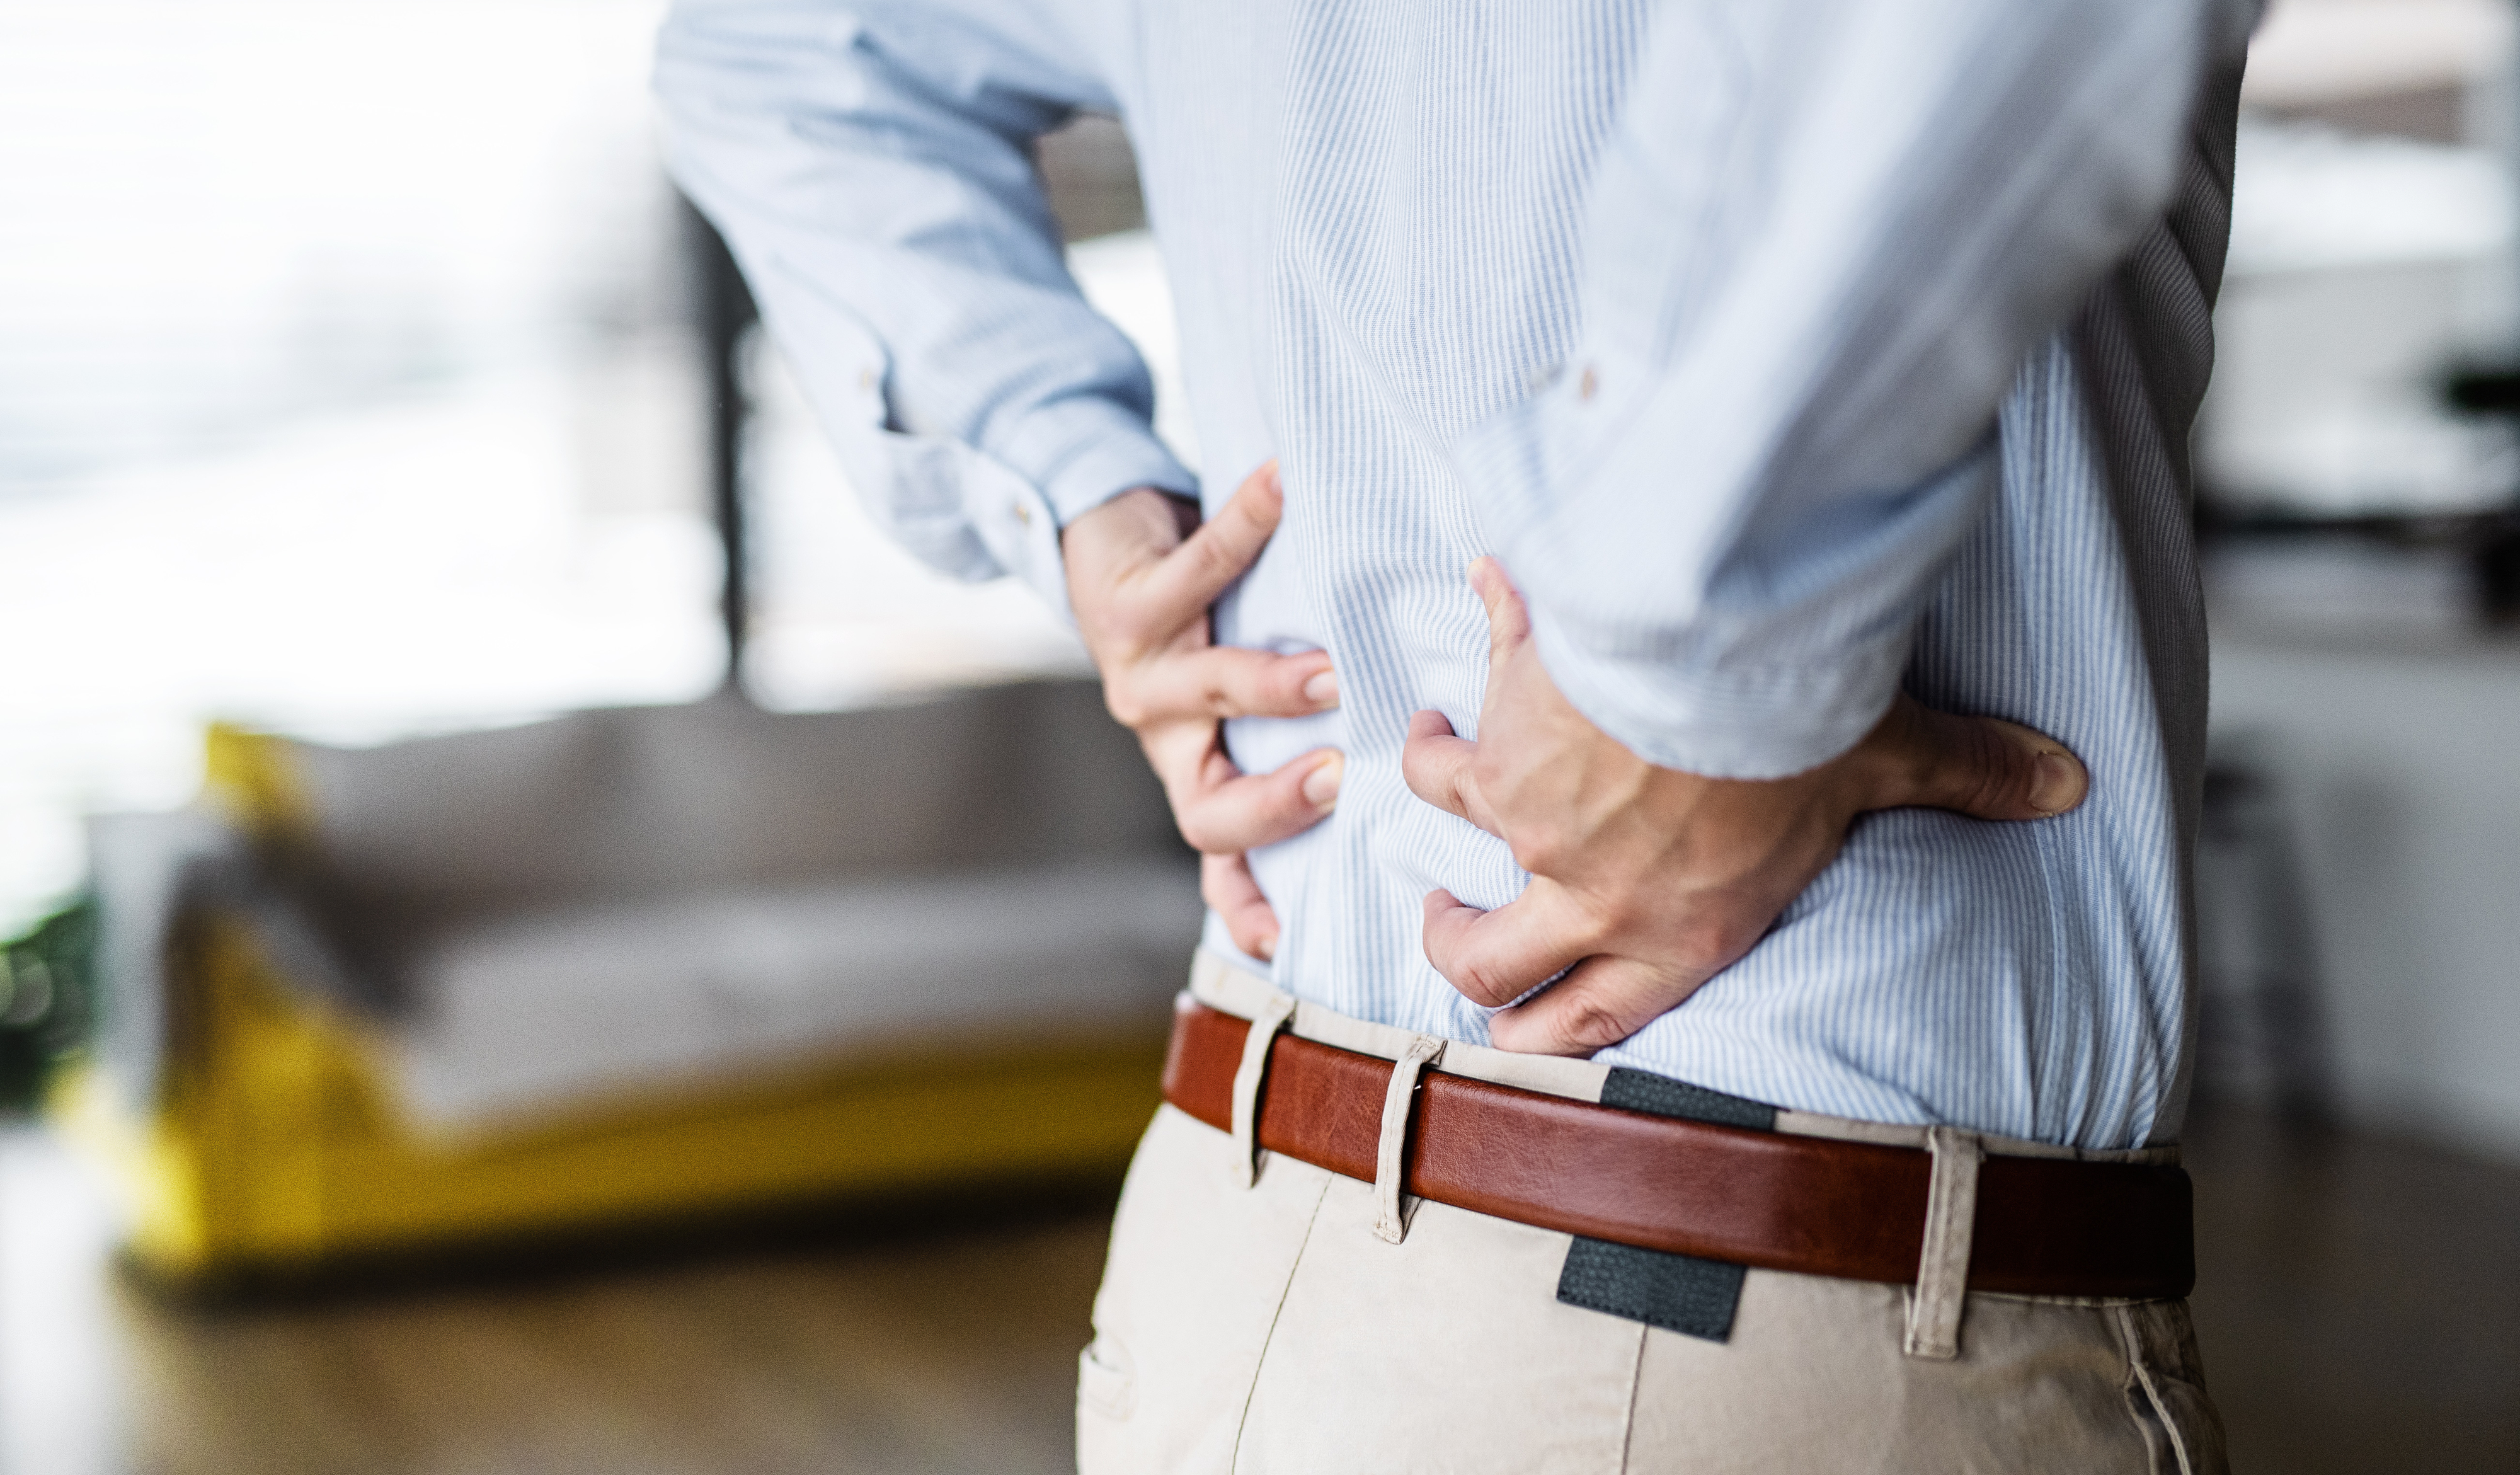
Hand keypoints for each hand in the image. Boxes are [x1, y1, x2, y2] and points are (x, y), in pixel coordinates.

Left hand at [1063, 461, 1338, 960]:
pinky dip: (1247, 527)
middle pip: (1206, 809)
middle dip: (1273, 804)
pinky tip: (1286, 486)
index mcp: (1197, 768)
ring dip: (1272, 686)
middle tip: (1341, 778)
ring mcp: (1142, 675)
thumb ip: (1311, 723)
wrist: (1105, 533)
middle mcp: (1167, 738)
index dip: (1246, 903)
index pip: (1221, 858)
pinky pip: (1196, 570)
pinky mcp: (1126, 604)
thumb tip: (1423, 748)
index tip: (1289, 941)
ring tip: (1334, 671)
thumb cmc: (1206, 614)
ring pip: (1208, 693)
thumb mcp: (1248, 687)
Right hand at [1402, 558, 2088, 1054]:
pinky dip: (1444, 707)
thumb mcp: (1894, 752)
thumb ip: (1970, 775)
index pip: (1591, 1028)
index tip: (1513, 1022)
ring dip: (1440, 805)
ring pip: (1453, 856)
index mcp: (1687, 935)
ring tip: (1440, 754)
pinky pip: (1446, 748)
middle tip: (1451, 927)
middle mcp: (1600, 903)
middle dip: (1460, 958)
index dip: (1541, 1038)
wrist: (1714, 654)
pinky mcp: (1499, 761)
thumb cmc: (1804, 718)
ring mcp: (1538, 838)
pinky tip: (1471, 639)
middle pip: (1491, 975)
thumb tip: (2071, 784)